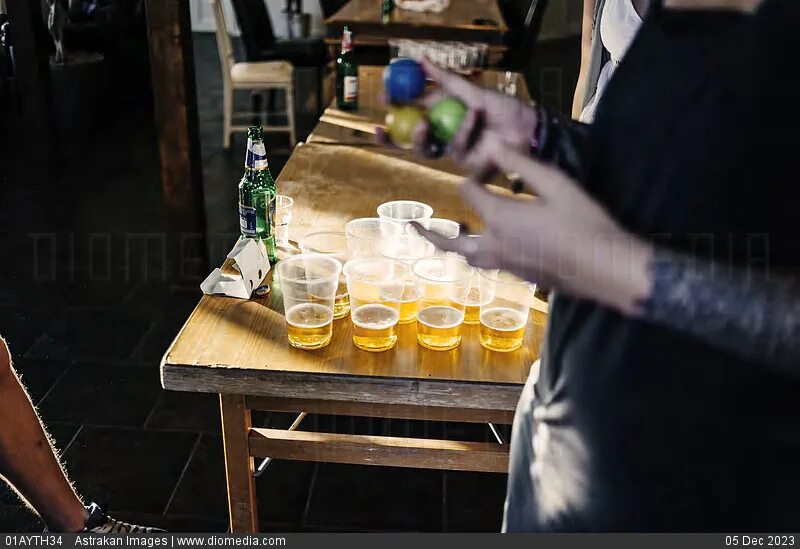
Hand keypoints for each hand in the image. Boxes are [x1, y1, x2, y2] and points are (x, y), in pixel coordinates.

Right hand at [377, 59, 538, 177]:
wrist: (528, 125)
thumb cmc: (504, 107)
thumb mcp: (472, 89)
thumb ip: (445, 79)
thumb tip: (420, 60)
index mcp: (444, 115)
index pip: (413, 115)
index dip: (396, 110)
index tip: (383, 99)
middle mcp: (446, 135)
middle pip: (414, 142)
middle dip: (397, 137)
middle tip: (389, 126)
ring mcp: (456, 151)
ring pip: (430, 149)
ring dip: (426, 134)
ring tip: (428, 119)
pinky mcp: (468, 165)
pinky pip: (456, 149)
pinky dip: (463, 129)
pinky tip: (474, 113)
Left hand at [410, 145, 653, 314]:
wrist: (607, 269)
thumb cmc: (586, 223)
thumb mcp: (557, 184)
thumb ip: (522, 165)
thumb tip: (492, 143)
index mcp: (501, 218)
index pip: (468, 191)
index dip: (474, 173)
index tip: (488, 164)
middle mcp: (496, 245)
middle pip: (452, 241)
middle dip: (430, 233)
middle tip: (411, 226)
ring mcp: (507, 266)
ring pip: (469, 257)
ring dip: (453, 246)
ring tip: (445, 238)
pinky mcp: (521, 277)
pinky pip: (489, 265)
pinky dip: (478, 254)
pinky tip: (486, 246)